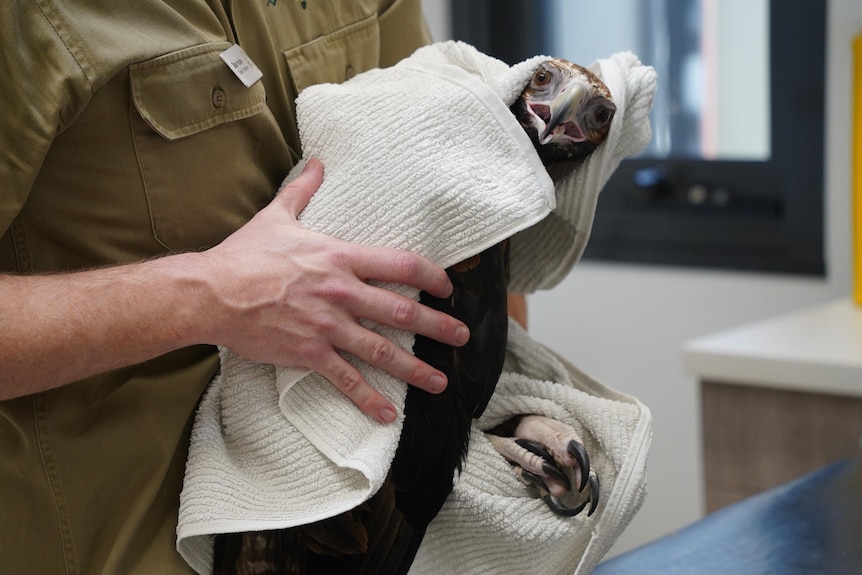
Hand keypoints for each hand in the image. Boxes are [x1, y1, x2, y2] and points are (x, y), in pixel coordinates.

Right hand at [198, 159, 469, 422]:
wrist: (211, 292)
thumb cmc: (244, 254)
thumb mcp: (277, 215)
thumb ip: (303, 190)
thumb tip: (317, 162)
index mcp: (340, 258)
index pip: (400, 264)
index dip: (431, 276)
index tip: (447, 287)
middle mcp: (343, 293)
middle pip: (402, 311)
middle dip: (438, 326)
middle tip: (463, 337)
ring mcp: (328, 325)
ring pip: (382, 350)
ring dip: (416, 367)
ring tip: (441, 382)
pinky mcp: (310, 352)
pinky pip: (346, 379)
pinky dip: (368, 398)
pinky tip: (388, 413)